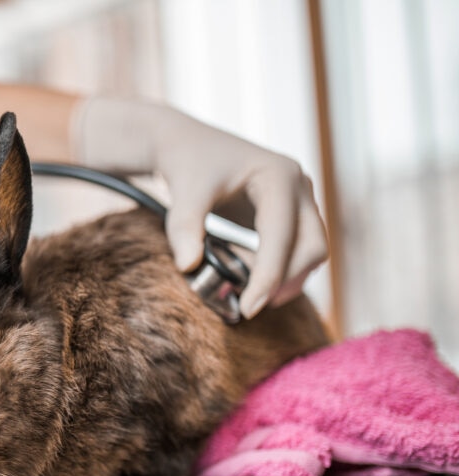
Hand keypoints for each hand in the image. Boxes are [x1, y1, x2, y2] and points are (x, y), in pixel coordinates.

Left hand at [72, 97, 327, 317]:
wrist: (189, 147)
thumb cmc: (188, 166)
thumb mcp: (183, 194)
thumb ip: (184, 228)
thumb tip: (188, 266)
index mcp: (279, 175)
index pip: (283, 236)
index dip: (269, 277)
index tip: (248, 309)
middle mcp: (299, 186)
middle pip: (312, 248)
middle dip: (284, 282)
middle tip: (245, 306)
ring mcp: (301, 200)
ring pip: (311, 252)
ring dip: (284, 279)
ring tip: (242, 292)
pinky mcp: (293, 214)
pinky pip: (299, 251)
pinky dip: (279, 270)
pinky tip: (246, 277)